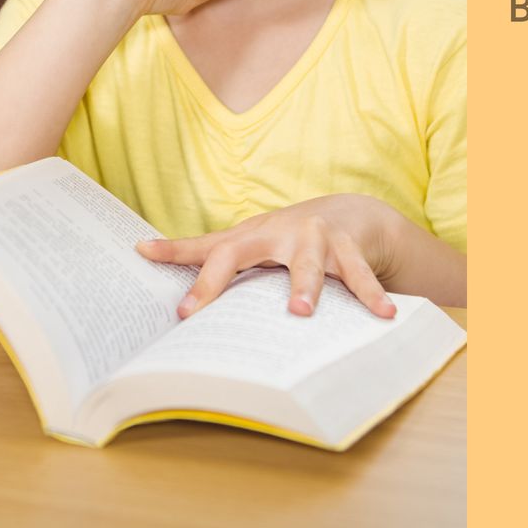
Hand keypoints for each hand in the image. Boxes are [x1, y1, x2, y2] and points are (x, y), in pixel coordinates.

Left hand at [136, 194, 401, 319]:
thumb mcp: (247, 240)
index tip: (164, 293)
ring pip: (308, 262)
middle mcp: (278, 233)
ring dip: (305, 286)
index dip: (183, 270)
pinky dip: (372, 295)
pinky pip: (360, 274)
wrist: (350, 212)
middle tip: (196, 309)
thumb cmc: (285, 235)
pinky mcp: (350, 247)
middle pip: (241, 251)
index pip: (207, 252)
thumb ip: (203, 252)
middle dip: (219, 277)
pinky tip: (384, 314)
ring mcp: (314, 238)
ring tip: (300, 311)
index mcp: (248, 237)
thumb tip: (142, 251)